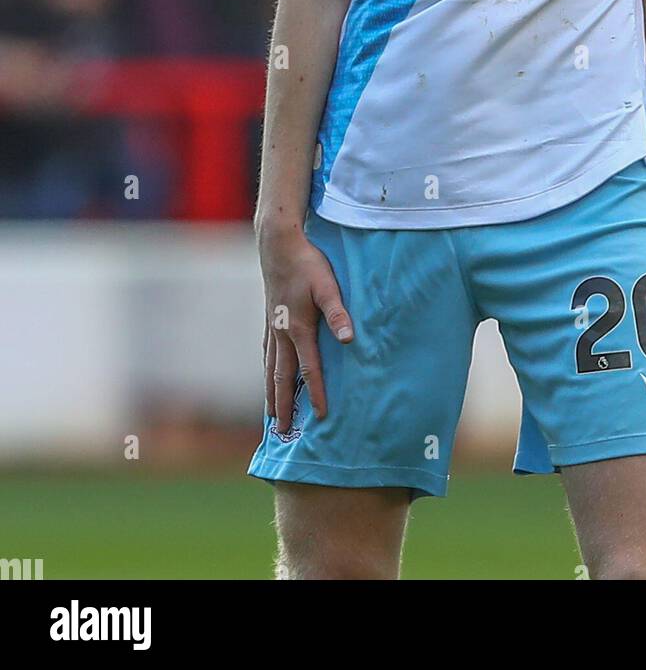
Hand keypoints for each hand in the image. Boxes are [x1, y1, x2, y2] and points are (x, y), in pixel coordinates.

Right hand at [258, 224, 353, 429]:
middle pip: (282, 377)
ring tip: (270, 415)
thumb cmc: (308, 263)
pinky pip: (266, 352)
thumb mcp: (328, 285)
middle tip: (283, 433)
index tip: (320, 417)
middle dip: (284, 405)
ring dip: (271, 392)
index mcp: (298, 328)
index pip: (309, 369)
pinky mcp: (269, 317)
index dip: (315, 393)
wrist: (278, 243)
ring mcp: (272, 326)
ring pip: (270, 367)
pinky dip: (267, 369)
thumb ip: (338, 312)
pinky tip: (267, 374)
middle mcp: (282, 332)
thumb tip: (349, 340)